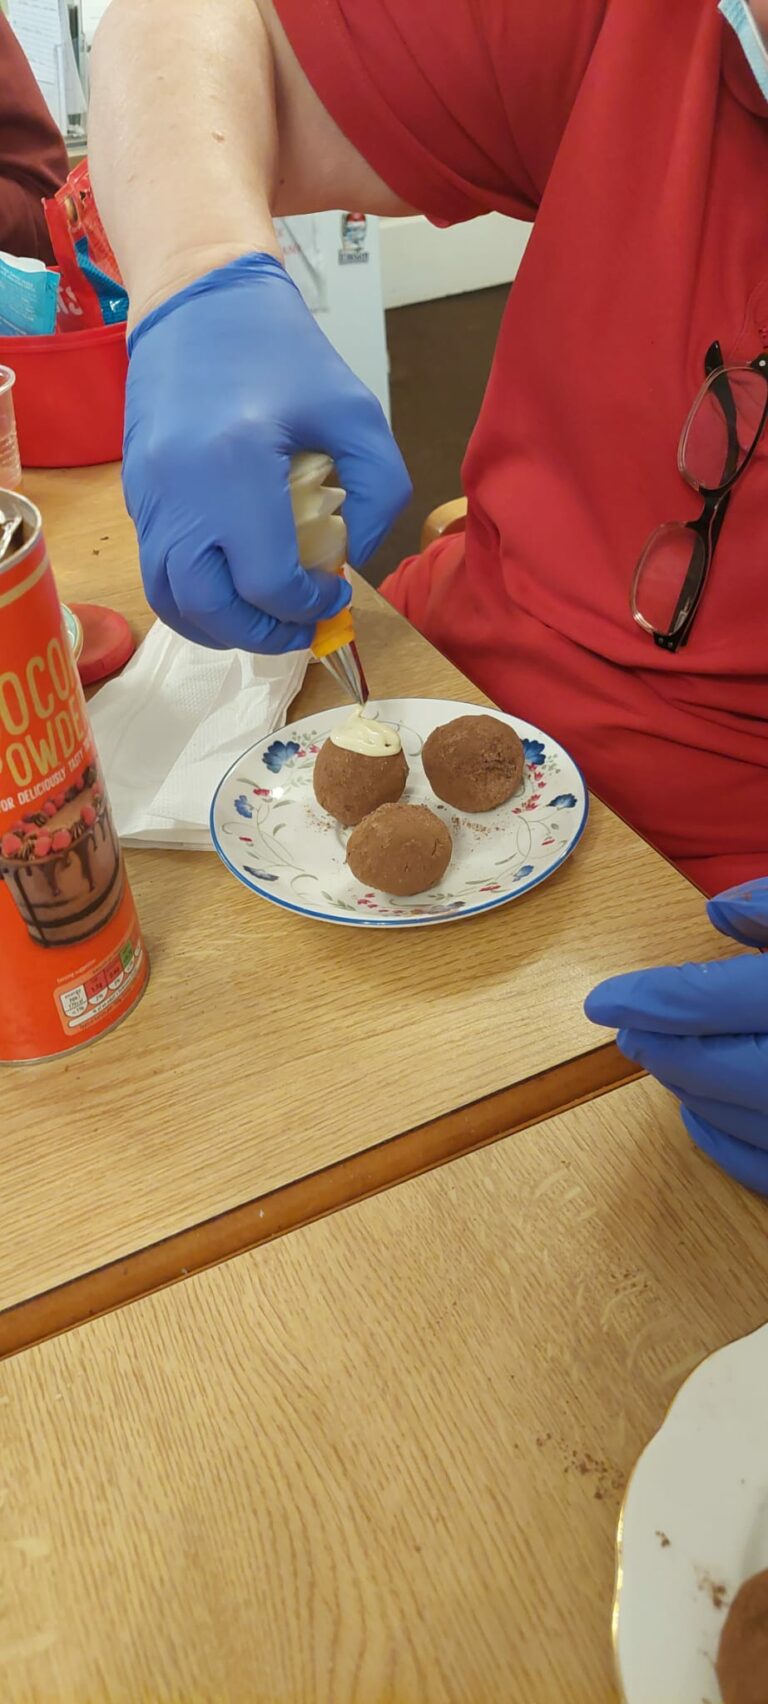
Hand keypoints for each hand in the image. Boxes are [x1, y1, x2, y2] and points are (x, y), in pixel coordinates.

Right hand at [123, 252, 411, 651]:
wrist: (198, 295)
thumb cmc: (281, 349)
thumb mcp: (356, 410)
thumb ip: (378, 491)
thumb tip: (353, 556)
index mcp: (235, 464)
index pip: (266, 580)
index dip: (307, 606)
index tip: (334, 593)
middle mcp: (179, 488)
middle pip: (210, 607)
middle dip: (262, 634)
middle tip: (298, 627)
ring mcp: (147, 495)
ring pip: (170, 600)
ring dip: (220, 627)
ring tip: (263, 619)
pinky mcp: (135, 494)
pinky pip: (157, 570)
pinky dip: (194, 596)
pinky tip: (234, 586)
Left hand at [584, 881, 767, 1193]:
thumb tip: (716, 911)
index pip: (704, 1002)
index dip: (644, 1000)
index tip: (601, 1002)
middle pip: (711, 1066)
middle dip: (659, 1048)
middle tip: (628, 1032)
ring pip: (732, 1116)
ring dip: (686, 1086)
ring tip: (663, 1057)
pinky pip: (762, 1165)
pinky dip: (724, 1139)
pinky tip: (700, 1109)